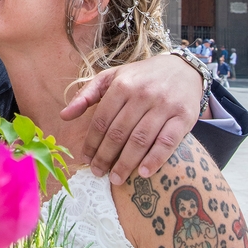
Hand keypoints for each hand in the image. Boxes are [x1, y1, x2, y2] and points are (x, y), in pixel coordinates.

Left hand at [61, 54, 202, 184]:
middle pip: (119, 132)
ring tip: (115, 178)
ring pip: (140, 140)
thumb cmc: (142, 77)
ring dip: (126, 163)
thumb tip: (64, 116)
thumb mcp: (112, 77)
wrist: (183, 69)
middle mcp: (142, 94)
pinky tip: (143, 173)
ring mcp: (164, 106)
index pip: (101, 119)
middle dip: (106, 156)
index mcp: (122, 84)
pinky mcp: (183, 117)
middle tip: (98, 172)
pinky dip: (155, 159)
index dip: (92, 142)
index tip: (86, 159)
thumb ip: (87, 95)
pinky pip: (167, 142)